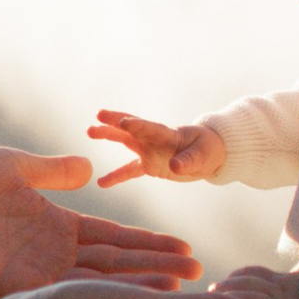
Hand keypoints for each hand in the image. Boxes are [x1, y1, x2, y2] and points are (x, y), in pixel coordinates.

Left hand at [0, 145, 200, 296]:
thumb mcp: (16, 167)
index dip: (147, 244)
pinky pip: (74, 290)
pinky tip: (142, 294)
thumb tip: (86, 166)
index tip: (184, 249)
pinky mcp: (24, 285)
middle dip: (158, 268)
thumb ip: (52, 171)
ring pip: (102, 281)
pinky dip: (110, 292)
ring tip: (185, 286)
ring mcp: (39, 272)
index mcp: (54, 226)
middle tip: (201, 275)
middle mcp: (52, 254)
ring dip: (143, 283)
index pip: (112, 238)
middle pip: (117, 263)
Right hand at [88, 108, 225, 186]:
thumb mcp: (203, 155)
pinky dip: (116, 176)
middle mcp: (154, 140)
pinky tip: (100, 183)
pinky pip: (129, 170)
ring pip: (125, 141)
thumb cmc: (207, 149)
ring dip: (108, 135)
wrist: (209, 156)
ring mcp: (149, 151)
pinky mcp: (149, 165)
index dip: (136, 124)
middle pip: (131, 128)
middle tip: (97, 116)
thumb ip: (188, 161)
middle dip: (115, 122)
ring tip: (89, 131)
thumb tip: (173, 167)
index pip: (149, 128)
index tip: (121, 121)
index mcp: (168, 134)